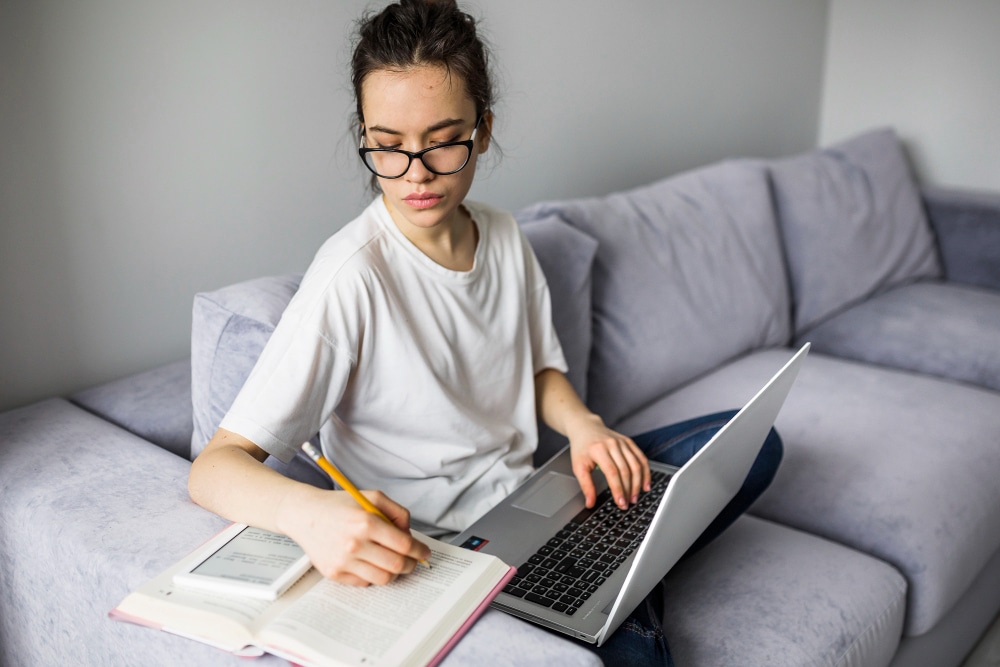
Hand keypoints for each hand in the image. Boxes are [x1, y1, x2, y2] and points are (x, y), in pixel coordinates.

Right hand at [277, 486, 431, 586]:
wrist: (304, 514)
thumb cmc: (340, 505)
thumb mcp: (372, 497)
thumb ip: (397, 512)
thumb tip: (409, 534)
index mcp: (366, 522)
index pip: (404, 545)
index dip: (420, 551)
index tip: (425, 552)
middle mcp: (354, 544)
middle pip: (397, 565)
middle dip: (411, 565)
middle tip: (413, 561)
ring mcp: (343, 561)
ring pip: (383, 578)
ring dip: (394, 572)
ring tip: (392, 562)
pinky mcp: (334, 573)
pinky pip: (364, 582)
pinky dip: (373, 575)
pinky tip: (370, 562)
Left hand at [567, 414, 650, 509]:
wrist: (586, 428)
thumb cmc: (582, 448)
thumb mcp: (578, 466)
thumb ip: (585, 485)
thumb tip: (590, 503)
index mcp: (598, 449)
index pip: (612, 473)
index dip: (618, 489)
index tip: (620, 503)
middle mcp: (612, 444)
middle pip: (626, 470)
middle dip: (628, 490)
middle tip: (627, 504)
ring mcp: (623, 442)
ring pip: (636, 465)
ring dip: (638, 484)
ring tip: (634, 498)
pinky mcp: (629, 442)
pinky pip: (641, 458)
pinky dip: (646, 473)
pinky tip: (645, 485)